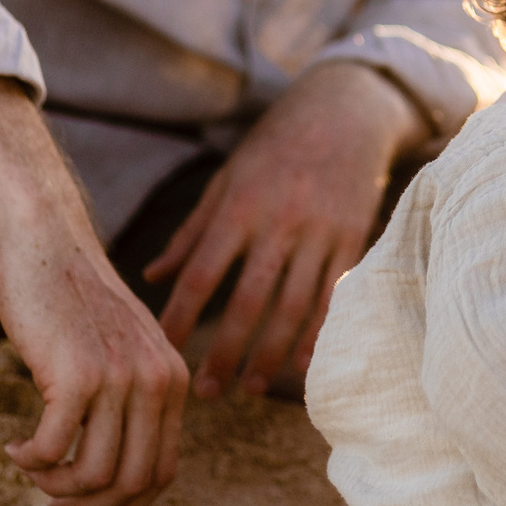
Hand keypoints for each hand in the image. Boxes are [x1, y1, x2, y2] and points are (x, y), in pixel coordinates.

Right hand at [0, 38, 189, 505]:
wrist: (48, 245)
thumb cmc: (74, 305)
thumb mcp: (119, 355)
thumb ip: (128, 404)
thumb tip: (110, 479)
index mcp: (172, 382)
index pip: (163, 473)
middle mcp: (157, 383)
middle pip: (133, 484)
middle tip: (53, 499)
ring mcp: (120, 379)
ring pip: (94, 475)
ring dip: (55, 485)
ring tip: (32, 467)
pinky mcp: (77, 374)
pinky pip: (54, 450)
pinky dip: (31, 461)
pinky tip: (16, 447)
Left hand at [145, 61, 423, 397]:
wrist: (343, 112)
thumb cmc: (274, 147)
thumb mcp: (226, 179)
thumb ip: (191, 231)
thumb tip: (152, 277)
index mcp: (239, 206)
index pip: (201, 273)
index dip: (180, 317)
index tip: (163, 352)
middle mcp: (279, 222)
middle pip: (247, 301)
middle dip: (225, 351)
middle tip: (207, 394)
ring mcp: (320, 231)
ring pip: (294, 306)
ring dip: (271, 352)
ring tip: (252, 387)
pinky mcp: (353, 236)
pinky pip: (335, 295)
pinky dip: (319, 333)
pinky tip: (302, 364)